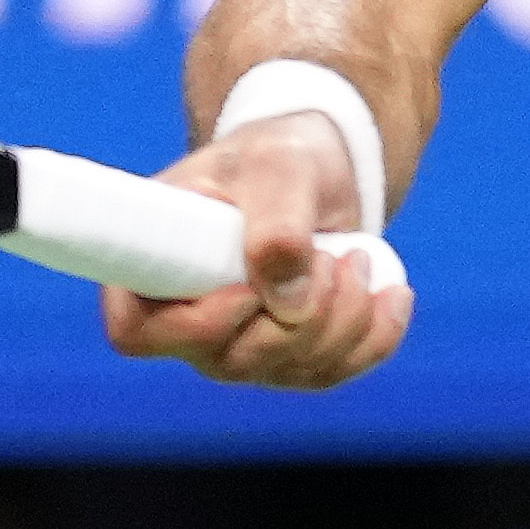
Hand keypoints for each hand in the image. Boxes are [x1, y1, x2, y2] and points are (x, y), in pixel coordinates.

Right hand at [101, 111, 413, 389]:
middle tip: (331, 254)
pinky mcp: (288, 360)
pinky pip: (332, 372)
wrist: (313, 172)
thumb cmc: (275, 157)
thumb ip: (278, 220)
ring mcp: (236, 348)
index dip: (198, 323)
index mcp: (150, 267)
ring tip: (357, 256)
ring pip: (292, 369)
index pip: (138, 333)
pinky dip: (374, 336)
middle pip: (233, 361)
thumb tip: (287, 302)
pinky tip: (391, 293)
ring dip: (345, 317)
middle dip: (301, 313)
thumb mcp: (277, 165)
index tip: (248, 285)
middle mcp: (184, 322)